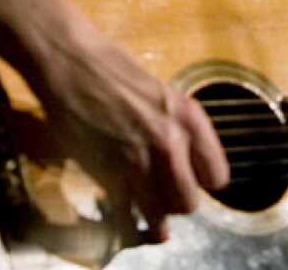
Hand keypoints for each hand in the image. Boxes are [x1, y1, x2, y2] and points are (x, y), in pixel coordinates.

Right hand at [32, 22, 229, 244]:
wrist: (71, 63)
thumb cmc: (111, 67)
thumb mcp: (160, 91)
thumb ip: (173, 124)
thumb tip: (179, 152)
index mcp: (189, 117)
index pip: (216, 175)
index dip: (200, 181)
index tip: (187, 178)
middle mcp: (172, 142)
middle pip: (189, 203)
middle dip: (174, 201)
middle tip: (160, 191)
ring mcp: (141, 161)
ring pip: (162, 218)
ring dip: (151, 215)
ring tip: (141, 205)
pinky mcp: (110, 177)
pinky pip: (127, 222)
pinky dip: (125, 225)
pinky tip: (122, 214)